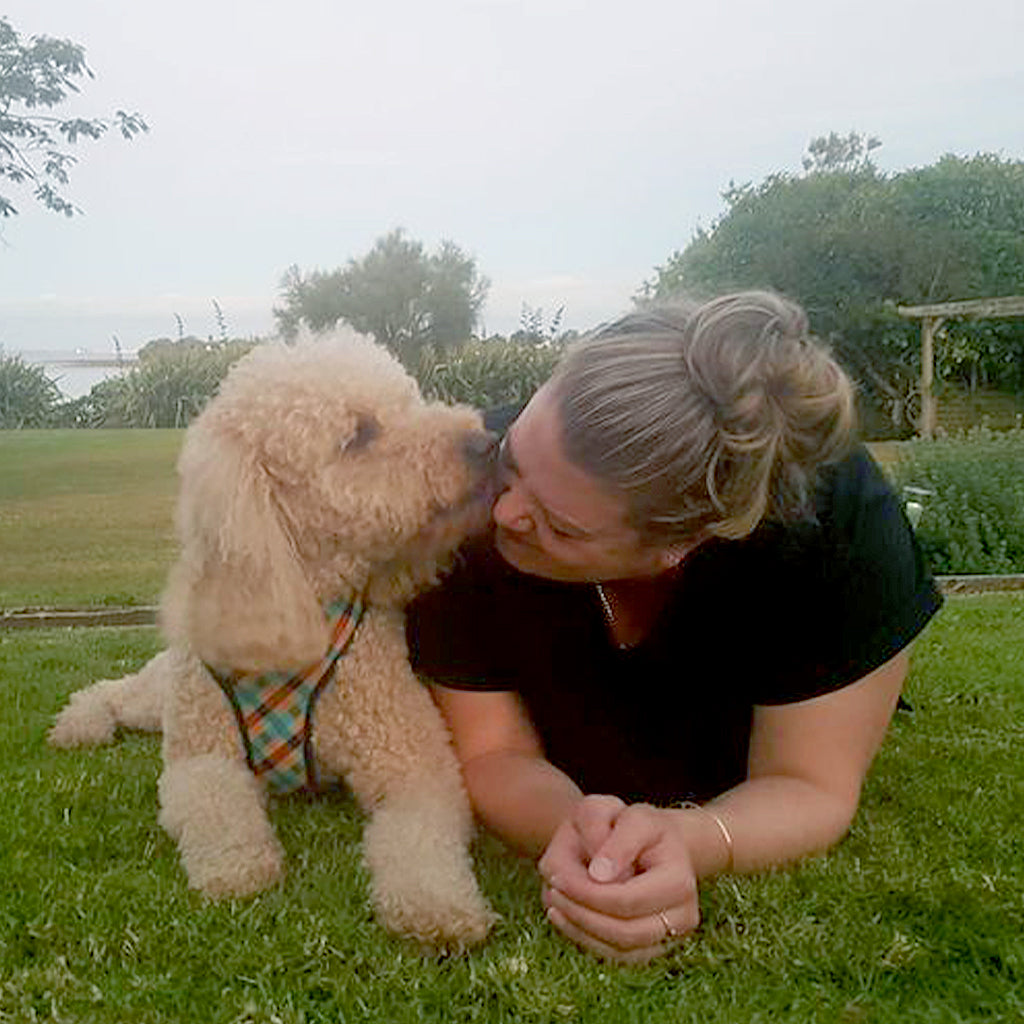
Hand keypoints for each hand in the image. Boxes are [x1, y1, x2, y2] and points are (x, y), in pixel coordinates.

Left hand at [537, 795, 700, 963]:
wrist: (649, 841)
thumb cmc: (631, 824)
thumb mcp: (621, 812)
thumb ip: (613, 837)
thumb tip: (600, 876)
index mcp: (679, 878)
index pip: (628, 900)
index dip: (588, 894)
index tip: (556, 876)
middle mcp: (683, 914)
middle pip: (625, 932)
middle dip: (581, 915)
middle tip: (552, 891)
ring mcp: (670, 936)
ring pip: (620, 950)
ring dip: (580, 930)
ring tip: (554, 902)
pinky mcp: (653, 947)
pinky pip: (617, 955)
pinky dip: (586, 939)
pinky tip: (564, 916)